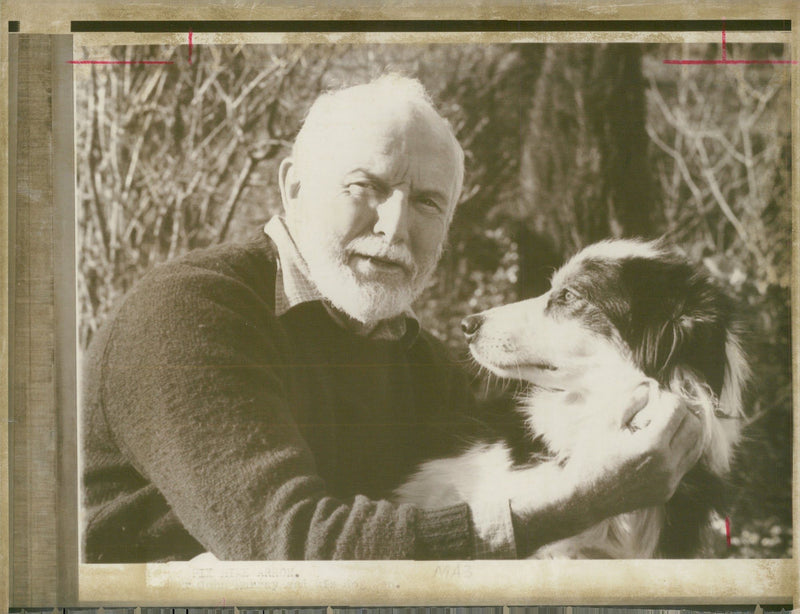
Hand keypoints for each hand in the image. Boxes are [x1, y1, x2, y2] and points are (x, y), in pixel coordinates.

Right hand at [507, 382, 703, 555]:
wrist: (585, 498)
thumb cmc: (591, 457)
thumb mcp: (605, 425)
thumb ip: (629, 404)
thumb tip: (648, 390)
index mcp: (651, 446)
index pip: (678, 411)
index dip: (669, 398)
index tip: (656, 397)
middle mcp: (667, 465)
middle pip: (694, 427)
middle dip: (682, 412)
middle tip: (664, 408)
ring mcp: (670, 481)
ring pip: (696, 446)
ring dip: (686, 430)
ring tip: (667, 424)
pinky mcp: (668, 491)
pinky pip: (686, 463)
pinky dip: (680, 448)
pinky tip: (662, 443)